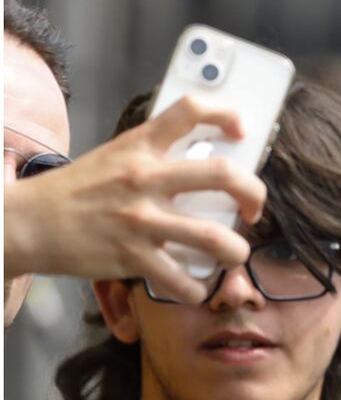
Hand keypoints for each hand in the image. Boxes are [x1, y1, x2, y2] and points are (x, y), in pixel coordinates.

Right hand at [5, 96, 266, 303]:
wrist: (26, 223)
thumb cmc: (78, 190)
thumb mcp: (116, 156)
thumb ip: (156, 155)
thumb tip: (207, 162)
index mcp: (140, 146)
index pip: (190, 111)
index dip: (226, 114)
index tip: (242, 132)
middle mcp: (144, 178)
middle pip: (222, 176)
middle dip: (254, 194)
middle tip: (254, 209)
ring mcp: (140, 219)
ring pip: (213, 237)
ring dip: (237, 251)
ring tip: (235, 254)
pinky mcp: (131, 257)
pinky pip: (181, 279)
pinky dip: (196, 289)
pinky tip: (195, 285)